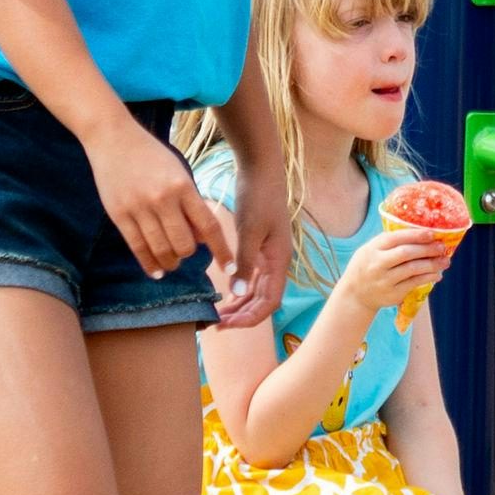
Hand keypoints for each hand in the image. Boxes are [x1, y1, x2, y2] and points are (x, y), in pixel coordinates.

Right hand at [87, 122, 234, 279]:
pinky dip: (148, 263)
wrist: (113, 138)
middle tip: (187, 254)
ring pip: (161, 249)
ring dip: (170, 262)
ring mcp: (139, 208)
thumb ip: (191, 204)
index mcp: (183, 186)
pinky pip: (137, 247)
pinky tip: (156, 271)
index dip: (221, 250)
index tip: (230, 268)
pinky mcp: (119, 215)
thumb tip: (203, 238)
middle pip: (184, 244)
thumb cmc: (152, 156)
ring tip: (172, 264)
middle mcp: (162, 199)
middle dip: (189, 255)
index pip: (209, 226)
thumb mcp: (179, 172)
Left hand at [216, 164, 293, 327]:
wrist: (261, 170)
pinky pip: (251, 278)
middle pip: (263, 300)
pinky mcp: (259, 248)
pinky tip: (225, 294)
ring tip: (217, 314)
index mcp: (279, 261)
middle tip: (215, 324)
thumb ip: (245, 262)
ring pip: (257, 291)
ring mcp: (269, 256)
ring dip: (239, 305)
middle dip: (242, 316)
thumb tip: (237, 292)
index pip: (270, 302)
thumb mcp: (250, 230)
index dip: (250, 318)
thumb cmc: (258, 197)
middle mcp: (276, 263)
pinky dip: (239, 290)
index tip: (227, 324)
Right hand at [333, 222, 457, 318]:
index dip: (415, 235)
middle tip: (442, 247)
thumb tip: (420, 231)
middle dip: (427, 249)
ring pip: (413, 269)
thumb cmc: (368, 266)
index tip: (432, 233)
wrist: (355, 294)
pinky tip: (437, 274)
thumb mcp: (370, 250)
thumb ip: (389, 242)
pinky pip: (414, 283)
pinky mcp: (392, 294)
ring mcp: (384, 280)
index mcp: (372, 249)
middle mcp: (377, 264)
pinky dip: (428, 278)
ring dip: (432, 264)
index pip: (395, 238)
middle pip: (406, 253)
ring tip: (445, 261)